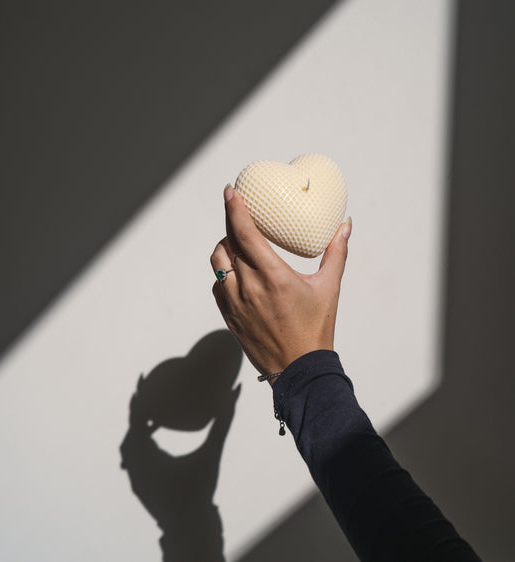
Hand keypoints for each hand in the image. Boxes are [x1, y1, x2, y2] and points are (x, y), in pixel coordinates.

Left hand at [211, 185, 351, 380]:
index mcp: (274, 276)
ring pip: (218, 262)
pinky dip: (224, 274)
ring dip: (226, 247)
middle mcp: (249, 286)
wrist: (299, 370)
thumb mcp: (329, 288)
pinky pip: (218, 285)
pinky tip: (239, 274)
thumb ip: (336, 253)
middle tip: (239, 213)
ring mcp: (235, 302)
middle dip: (231, 223)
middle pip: (228, 242)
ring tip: (239, 244)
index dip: (235, 208)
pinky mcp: (229, 316)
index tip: (231, 191)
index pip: (245, 232)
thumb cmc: (316, 329)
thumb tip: (345, 226)